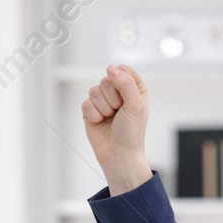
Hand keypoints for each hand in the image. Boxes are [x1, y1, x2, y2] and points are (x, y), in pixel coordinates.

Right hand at [81, 64, 153, 195]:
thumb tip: (111, 68)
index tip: (128, 98)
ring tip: (111, 119)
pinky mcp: (90, 110)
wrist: (118, 154)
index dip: (123, 82)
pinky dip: (93, 114)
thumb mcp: (136, 106)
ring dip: (103, 108)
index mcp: (134, 89)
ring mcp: (103, 100)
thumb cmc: (131, 132)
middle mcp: (118, 93)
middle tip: (119, 112)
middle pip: (107, 79)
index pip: (124, 70)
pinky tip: (101, 122)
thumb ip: (126, 83)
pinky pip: (86, 102)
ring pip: (94, 90)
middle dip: (113, 98)